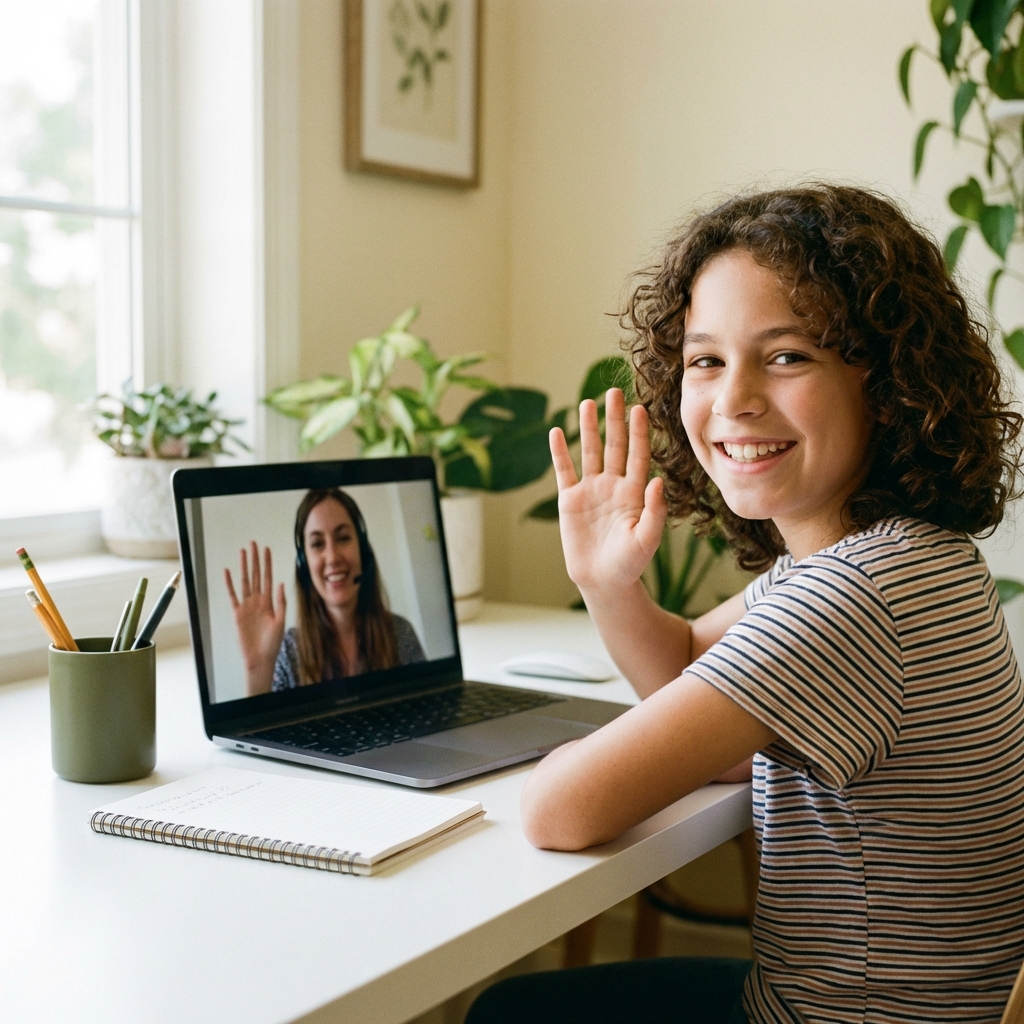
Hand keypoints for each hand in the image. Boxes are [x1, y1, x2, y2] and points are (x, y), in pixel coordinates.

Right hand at [224, 542, 286, 694]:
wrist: (260, 658)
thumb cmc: (272, 643)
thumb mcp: (281, 621)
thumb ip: (281, 602)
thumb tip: (281, 583)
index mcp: (269, 602)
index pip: (269, 577)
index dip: (268, 563)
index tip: (267, 549)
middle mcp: (258, 601)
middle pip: (256, 575)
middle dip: (255, 559)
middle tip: (254, 543)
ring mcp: (247, 606)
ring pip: (245, 581)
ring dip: (244, 566)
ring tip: (243, 552)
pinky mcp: (237, 613)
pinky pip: (232, 595)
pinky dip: (229, 583)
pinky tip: (227, 571)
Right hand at [550, 388, 666, 598]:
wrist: (603, 582)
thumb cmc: (630, 564)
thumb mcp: (647, 540)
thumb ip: (654, 512)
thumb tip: (656, 481)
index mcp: (634, 493)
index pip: (637, 455)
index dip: (638, 432)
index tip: (640, 408)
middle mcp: (613, 486)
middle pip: (614, 445)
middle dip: (614, 419)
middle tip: (614, 391)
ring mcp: (591, 491)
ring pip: (589, 452)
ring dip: (588, 428)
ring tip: (587, 402)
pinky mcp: (570, 501)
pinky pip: (564, 471)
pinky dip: (560, 452)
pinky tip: (557, 431)